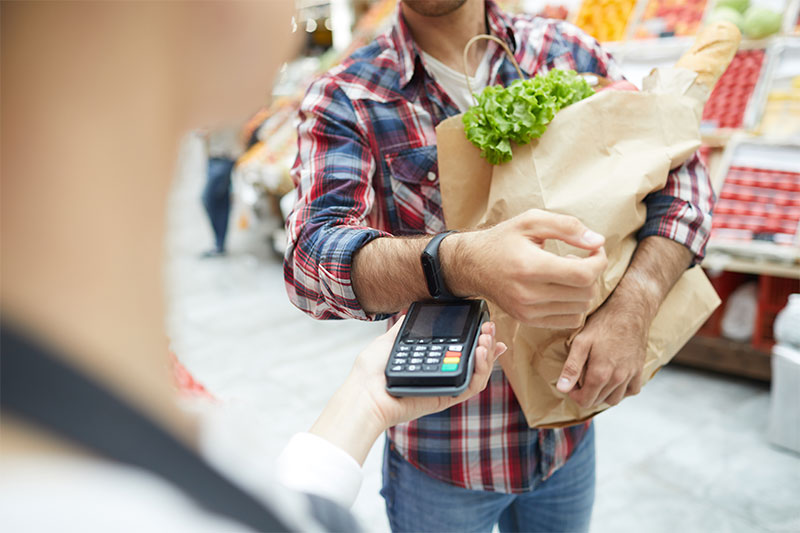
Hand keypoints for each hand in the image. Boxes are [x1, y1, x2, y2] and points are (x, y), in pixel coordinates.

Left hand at [355, 318, 506, 428]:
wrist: (365, 392)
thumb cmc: (372, 370)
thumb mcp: (390, 340)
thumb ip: (405, 327)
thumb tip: (410, 311)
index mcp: (431, 360)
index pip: (461, 348)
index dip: (477, 337)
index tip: (486, 324)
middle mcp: (440, 372)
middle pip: (474, 359)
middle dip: (487, 342)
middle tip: (490, 327)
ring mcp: (444, 385)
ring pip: (478, 373)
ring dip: (488, 355)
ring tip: (487, 339)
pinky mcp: (446, 397)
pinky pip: (471, 386)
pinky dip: (481, 371)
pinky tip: (481, 353)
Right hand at [443, 209, 607, 327]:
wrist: (472, 265)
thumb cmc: (504, 239)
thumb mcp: (531, 220)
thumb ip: (567, 227)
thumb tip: (597, 241)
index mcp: (530, 267)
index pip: (583, 275)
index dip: (599, 261)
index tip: (594, 249)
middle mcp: (528, 294)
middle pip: (585, 292)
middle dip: (592, 272)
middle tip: (578, 257)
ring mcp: (528, 311)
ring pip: (581, 307)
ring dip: (583, 288)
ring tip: (566, 272)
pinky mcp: (528, 320)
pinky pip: (570, 320)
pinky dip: (574, 305)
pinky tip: (561, 288)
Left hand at [556, 295, 648, 407]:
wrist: (630, 310)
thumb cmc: (603, 323)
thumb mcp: (581, 342)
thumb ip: (571, 368)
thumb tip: (562, 389)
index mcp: (601, 373)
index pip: (585, 400)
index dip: (574, 395)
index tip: (571, 383)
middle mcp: (618, 378)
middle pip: (598, 400)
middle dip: (586, 393)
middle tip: (580, 378)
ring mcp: (631, 375)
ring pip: (615, 399)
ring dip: (603, 394)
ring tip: (595, 379)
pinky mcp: (640, 370)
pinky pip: (632, 391)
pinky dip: (622, 390)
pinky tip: (614, 378)